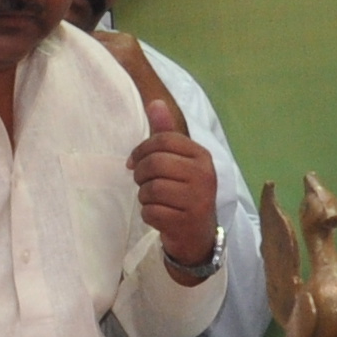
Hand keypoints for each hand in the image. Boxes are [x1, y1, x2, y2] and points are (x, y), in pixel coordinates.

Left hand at [130, 95, 217, 276]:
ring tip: (154, 200)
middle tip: (142, 182)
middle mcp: (203, 175)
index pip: (163, 140)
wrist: (197, 234)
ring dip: (144, 196)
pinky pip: (151, 212)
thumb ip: (166, 133)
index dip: (141, 150)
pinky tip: (159, 215)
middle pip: (155, 163)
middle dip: (141, 174)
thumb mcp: (179, 161)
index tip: (133, 162)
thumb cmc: (184, 192)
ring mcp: (197, 199)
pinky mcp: (186, 221)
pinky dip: (148, 214)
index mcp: (201, 156)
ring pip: (151, 189)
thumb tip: (155, 101)